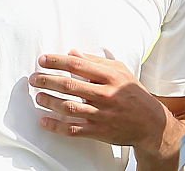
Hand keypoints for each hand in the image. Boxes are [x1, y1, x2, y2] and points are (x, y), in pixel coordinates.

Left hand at [29, 50, 167, 148]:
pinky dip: (56, 126)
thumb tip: (72, 53)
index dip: (57, 62)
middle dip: (47, 80)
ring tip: (39, 96)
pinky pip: (73, 129)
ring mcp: (101, 114)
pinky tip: (44, 121)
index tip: (43, 60)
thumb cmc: (133, 93)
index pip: (78, 65)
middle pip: (70, 86)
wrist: (150, 122)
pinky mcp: (98, 131)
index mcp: (111, 77)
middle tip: (34, 78)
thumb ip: (96, 61)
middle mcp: (105, 94)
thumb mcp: (120, 71)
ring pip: (69, 107)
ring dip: (49, 101)